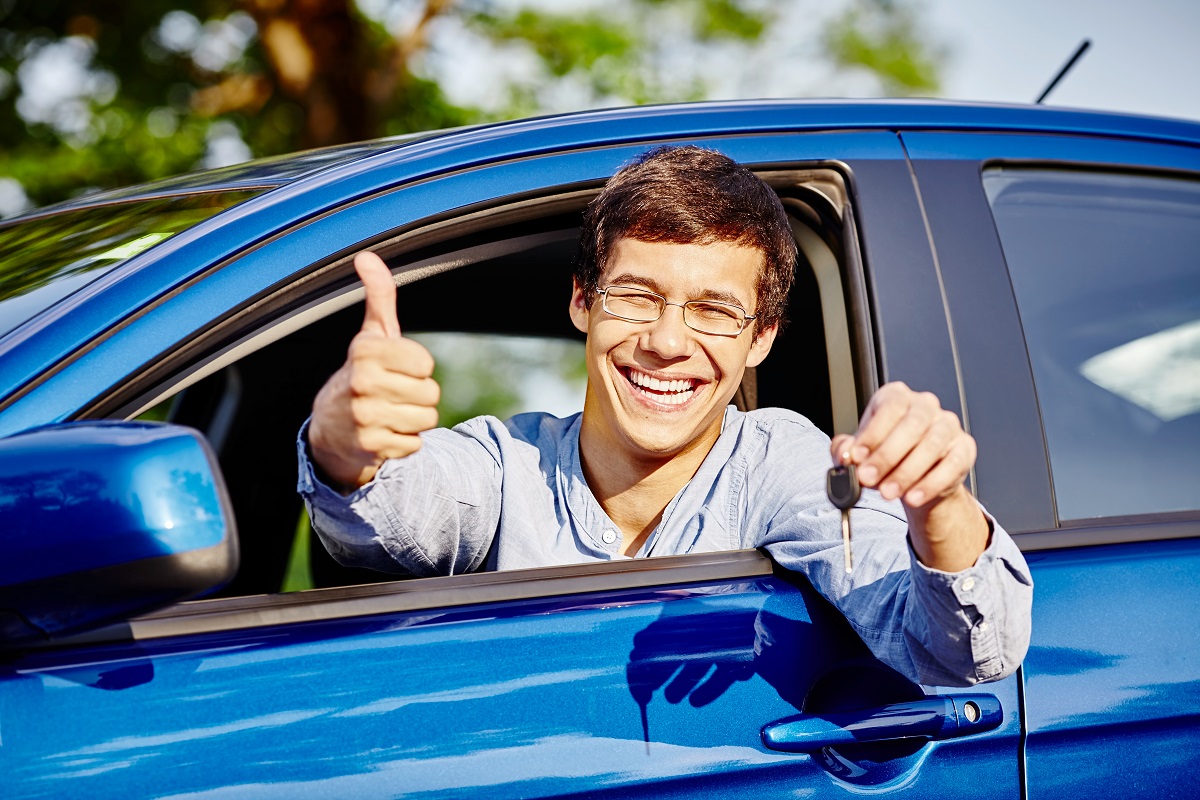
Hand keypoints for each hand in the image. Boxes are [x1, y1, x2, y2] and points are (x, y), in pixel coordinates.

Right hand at [308, 252, 439, 489]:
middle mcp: (361, 382)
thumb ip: (378, 297)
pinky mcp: (370, 446)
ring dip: (414, 420)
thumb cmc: (362, 374)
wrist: (330, 429)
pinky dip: (404, 442)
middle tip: (393, 395)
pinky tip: (384, 434)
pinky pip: (415, 445)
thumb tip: (367, 257)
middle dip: (419, 396)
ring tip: (390, 414)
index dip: (418, 368)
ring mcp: (364, 416)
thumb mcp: (370, 336)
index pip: (426, 363)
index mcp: (366, 351)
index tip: (396, 369)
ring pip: (426, 420)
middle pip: (431, 394)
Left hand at [830, 382, 987, 570]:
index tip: (857, 456)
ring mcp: (948, 425)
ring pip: (931, 446)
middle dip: (886, 456)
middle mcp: (925, 405)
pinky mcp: (964, 448)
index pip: (889, 407)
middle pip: (911, 426)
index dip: (872, 433)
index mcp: (897, 397)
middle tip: (868, 478)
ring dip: (906, 473)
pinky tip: (913, 497)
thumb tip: (844, 455)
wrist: (917, 478)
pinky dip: (930, 484)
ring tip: (887, 492)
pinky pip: (951, 466)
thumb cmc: (886, 456)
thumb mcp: (861, 451)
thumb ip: (847, 450)